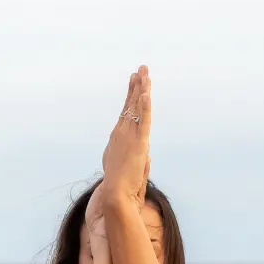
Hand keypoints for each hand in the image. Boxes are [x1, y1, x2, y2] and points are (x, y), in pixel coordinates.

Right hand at [99, 66, 151, 202]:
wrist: (115, 194)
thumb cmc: (120, 188)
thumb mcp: (129, 172)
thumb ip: (139, 162)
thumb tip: (148, 157)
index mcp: (117, 139)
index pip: (125, 113)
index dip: (130, 97)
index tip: (134, 83)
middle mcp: (121, 134)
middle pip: (130, 105)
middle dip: (136, 86)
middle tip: (140, 70)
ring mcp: (128, 136)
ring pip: (136, 108)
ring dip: (141, 88)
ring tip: (144, 72)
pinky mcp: (139, 143)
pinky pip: (143, 119)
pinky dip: (145, 105)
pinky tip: (146, 92)